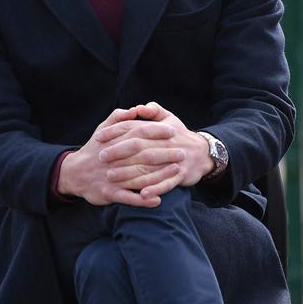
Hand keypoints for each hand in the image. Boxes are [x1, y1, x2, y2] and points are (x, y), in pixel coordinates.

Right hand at [58, 107, 169, 207]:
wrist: (74, 173)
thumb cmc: (94, 148)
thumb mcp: (102, 129)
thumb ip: (118, 117)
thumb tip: (135, 109)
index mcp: (113, 141)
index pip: (138, 133)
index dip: (156, 131)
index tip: (173, 130)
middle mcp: (113, 158)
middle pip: (142, 154)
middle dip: (164, 153)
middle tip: (182, 152)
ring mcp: (111, 177)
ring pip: (138, 176)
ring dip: (159, 175)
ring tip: (177, 171)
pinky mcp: (108, 193)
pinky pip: (128, 198)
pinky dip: (143, 200)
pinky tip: (158, 200)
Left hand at [94, 101, 213, 198]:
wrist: (204, 153)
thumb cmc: (180, 135)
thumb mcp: (169, 118)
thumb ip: (153, 110)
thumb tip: (138, 107)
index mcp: (161, 129)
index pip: (134, 128)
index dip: (116, 131)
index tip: (98, 137)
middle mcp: (167, 144)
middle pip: (139, 147)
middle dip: (119, 152)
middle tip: (101, 157)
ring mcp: (174, 160)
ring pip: (149, 167)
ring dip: (129, 173)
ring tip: (111, 177)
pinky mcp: (181, 175)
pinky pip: (167, 184)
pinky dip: (155, 189)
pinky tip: (141, 195)